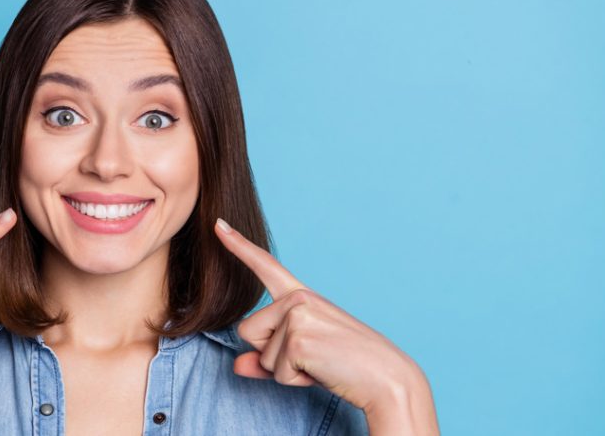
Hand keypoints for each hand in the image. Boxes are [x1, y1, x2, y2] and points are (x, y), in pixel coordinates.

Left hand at [214, 218, 437, 432]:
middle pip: (248, 332)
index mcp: (300, 296)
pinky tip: (322, 370)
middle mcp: (298, 298)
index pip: (265, 267)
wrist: (386, 379)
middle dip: (273, 356)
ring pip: (261, 354)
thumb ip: (266, 360)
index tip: (217, 224)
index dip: (238, 246)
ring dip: (286, 370)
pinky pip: (275, 371)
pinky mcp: (299, 338)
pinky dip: (296, 380)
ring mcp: (298, 314)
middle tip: (313, 357)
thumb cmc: (346, 367)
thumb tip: (237, 365)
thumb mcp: (301, 359)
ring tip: (321, 363)